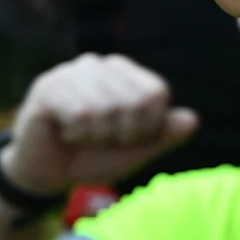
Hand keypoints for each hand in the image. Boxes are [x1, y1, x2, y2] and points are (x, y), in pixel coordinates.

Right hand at [0, 54, 197, 195]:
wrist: (47, 174)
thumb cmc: (92, 157)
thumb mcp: (135, 150)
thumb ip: (163, 134)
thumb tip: (192, 120)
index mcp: (125, 73)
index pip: (157, 93)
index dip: (147, 128)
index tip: (125, 139)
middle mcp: (100, 64)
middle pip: (134, 102)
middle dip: (120, 135)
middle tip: (98, 140)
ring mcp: (71, 72)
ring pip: (106, 108)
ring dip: (96, 136)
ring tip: (80, 136)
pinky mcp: (48, 87)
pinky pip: (80, 114)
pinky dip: (77, 134)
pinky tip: (63, 132)